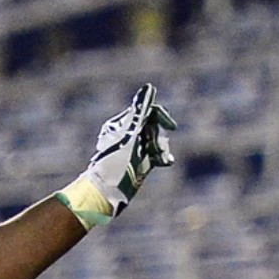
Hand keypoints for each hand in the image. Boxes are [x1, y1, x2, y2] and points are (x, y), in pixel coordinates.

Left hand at [79, 83, 177, 221]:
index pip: (146, 111)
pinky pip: (156, 154)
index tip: (171, 126)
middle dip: (158, 136)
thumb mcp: (130, 134)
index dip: (161, 117)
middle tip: (153, 149)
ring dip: (161, 148)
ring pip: (157, 141)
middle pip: (153, 126)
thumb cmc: (114, 161)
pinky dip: (161, 157)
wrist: (107, 191)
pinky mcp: (139, 163)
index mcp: (120, 125)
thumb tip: (149, 87)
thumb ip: (141, 112)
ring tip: (157, 158)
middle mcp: (127, 135)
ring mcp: (134, 149)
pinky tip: (165, 162)